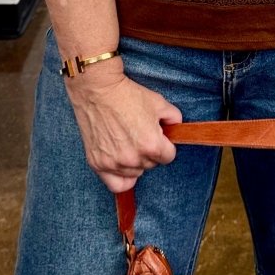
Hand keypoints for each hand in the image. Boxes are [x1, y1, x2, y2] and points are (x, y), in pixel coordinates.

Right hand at [65, 66, 181, 192]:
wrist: (97, 90)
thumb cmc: (128, 95)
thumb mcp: (159, 102)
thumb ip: (174, 118)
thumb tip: (176, 129)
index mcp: (152, 145)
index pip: (168, 157)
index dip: (165, 145)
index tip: (158, 136)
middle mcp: (133, 158)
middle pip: (151, 165)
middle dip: (149, 152)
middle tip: (140, 134)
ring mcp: (114, 163)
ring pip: (135, 173)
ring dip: (135, 162)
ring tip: (128, 142)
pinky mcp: (98, 164)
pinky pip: (116, 184)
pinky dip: (121, 176)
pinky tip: (121, 164)